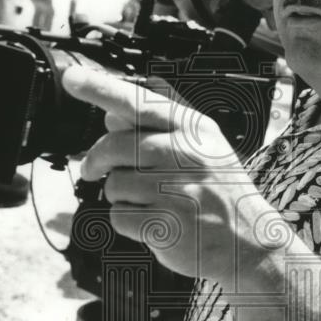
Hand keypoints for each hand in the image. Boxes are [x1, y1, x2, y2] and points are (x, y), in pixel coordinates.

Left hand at [61, 66, 287, 280]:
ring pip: (113, 184)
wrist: (249, 242)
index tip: (72, 78)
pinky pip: (118, 216)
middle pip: (114, 146)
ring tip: (149, 201)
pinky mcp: (165, 224)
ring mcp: (176, 189)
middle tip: (93, 169)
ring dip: (120, 195)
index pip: (138, 102)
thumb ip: (159, 127)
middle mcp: (185, 154)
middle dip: (96, 160)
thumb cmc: (220, 193)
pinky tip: (153, 222)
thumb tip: (111, 114)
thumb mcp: (203, 147)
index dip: (100, 89)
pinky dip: (127, 222)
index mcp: (193, 129)